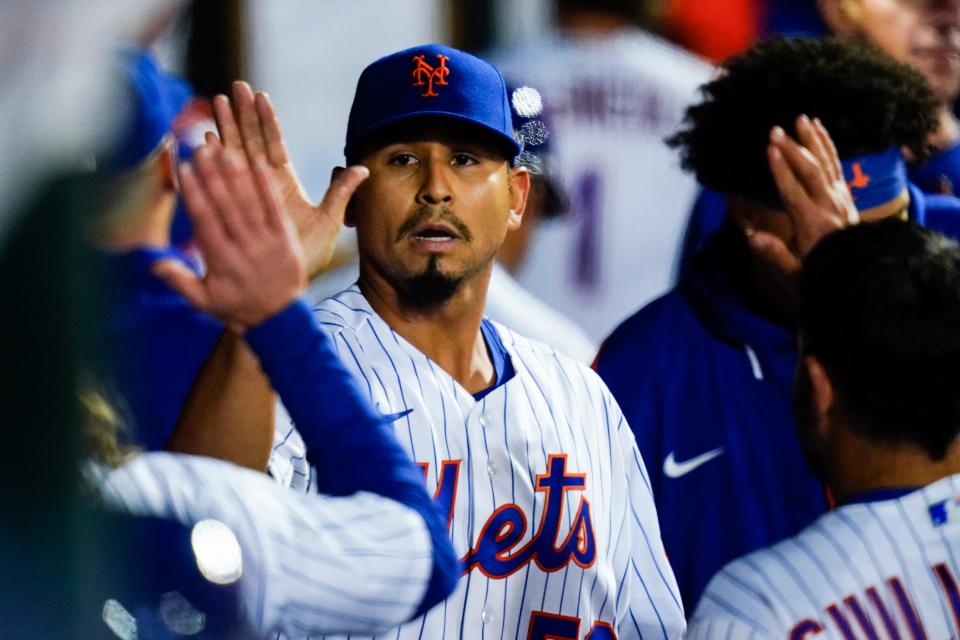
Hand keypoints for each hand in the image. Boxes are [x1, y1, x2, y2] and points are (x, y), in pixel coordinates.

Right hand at [152, 144, 368, 330]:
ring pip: (249, 201)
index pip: (204, 218)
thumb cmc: (238, 307)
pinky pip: (274, 207)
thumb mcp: (204, 300)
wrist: (280, 321)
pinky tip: (256, 162)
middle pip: (225, 204)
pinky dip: (265, 184)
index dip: (193, 191)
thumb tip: (151, 263)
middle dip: (211, 173)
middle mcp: (243, 246)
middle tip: (200, 146)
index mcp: (220, 258)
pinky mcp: (286, 237)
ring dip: (235, 172)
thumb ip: (178, 280)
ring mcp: (266, 240)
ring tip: (222, 147)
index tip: (184, 168)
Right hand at [209, 81, 347, 277]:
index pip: (274, 145)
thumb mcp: (330, 221)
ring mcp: (248, 198)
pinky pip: (223, 183)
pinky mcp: (235, 211)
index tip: (260, 95)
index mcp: (285, 184)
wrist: (283, 291)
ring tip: (214, 103)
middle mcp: (265, 187)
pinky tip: (206, 140)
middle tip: (232, 88)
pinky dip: (214, 162)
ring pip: (234, 158)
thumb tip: (363, 168)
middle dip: (241, 116)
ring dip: (224, 130)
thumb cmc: (306, 258)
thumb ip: (343, 193)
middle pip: (251, 143)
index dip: (267, 121)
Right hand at [749, 114, 857, 278]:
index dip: (782, 170)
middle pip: (810, 172)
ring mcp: (840, 197)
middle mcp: (829, 206)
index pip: (794, 191)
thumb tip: (752, 237)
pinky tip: (818, 130)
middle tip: (775, 130)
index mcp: (812, 224)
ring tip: (800, 119)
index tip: (770, 150)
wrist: (860, 272)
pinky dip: (827, 145)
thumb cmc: (822, 272)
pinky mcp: (845, 193)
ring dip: (812, 140)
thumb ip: (775, 254)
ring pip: (826, 163)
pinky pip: (836, 164)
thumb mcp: (796, 272)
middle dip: (793, 149)